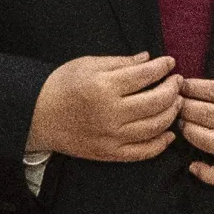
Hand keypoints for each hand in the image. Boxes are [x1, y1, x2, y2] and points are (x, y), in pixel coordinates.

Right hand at [26, 53, 180, 162]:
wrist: (37, 116)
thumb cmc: (62, 86)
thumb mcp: (88, 64)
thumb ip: (121, 62)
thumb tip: (149, 59)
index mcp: (104, 87)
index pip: (145, 75)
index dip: (163, 67)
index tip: (170, 62)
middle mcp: (110, 114)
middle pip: (156, 102)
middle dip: (173, 89)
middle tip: (176, 82)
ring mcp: (111, 137)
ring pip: (155, 127)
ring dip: (171, 113)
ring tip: (175, 102)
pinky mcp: (109, 154)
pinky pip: (143, 152)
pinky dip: (161, 143)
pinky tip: (168, 132)